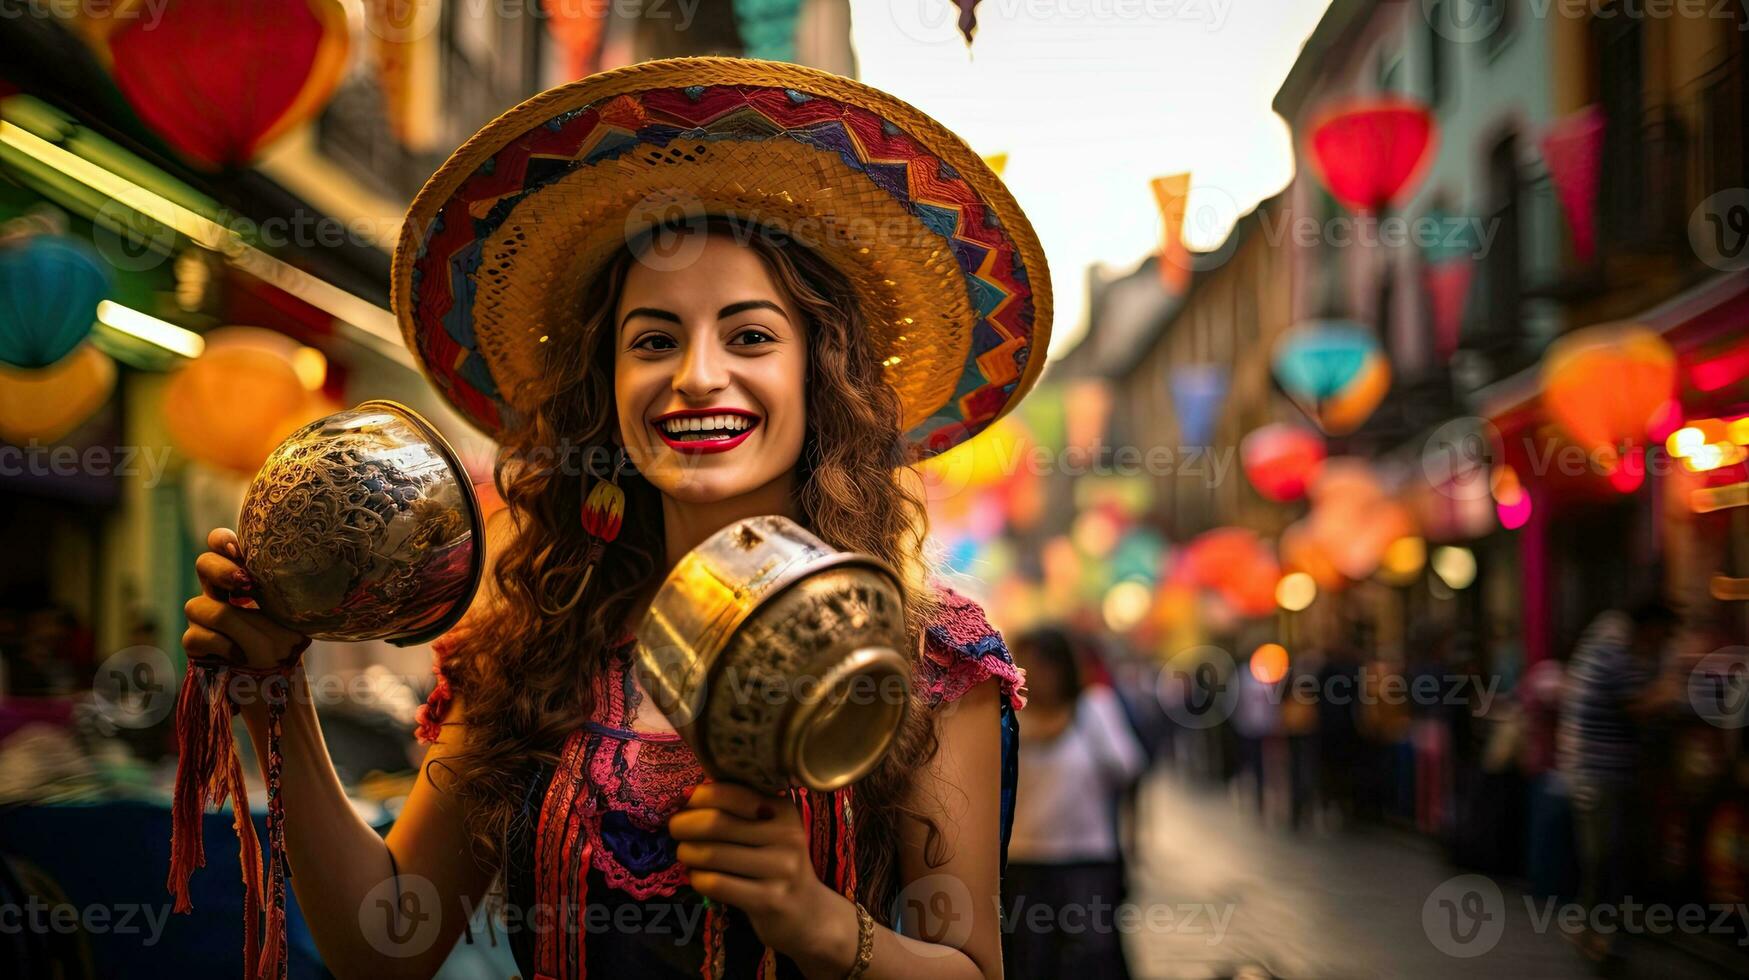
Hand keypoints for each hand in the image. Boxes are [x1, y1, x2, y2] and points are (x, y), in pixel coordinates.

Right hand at [183, 527, 310, 671]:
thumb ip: (289, 592)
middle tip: (246, 584)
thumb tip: (302, 584)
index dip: (222, 541)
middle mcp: (217, 590)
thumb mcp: (294, 611)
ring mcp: (202, 615)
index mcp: (241, 574)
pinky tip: (245, 656)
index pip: (220, 543)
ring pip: (201, 606)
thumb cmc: (288, 636)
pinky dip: (227, 647)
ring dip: (240, 625)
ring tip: (268, 644)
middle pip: (203, 563)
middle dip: (222, 571)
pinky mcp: (193, 641)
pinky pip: (198, 636)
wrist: (276, 675)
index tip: (240, 551)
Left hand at [668, 782, 845, 961]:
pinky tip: (699, 878)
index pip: (731, 793)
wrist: (807, 912)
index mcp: (783, 810)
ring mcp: (780, 869)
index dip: (699, 796)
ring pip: (712, 855)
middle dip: (685, 825)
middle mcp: (786, 835)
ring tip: (685, 855)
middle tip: (675, 830)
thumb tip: (689, 794)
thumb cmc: (776, 864)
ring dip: (687, 853)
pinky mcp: (769, 900)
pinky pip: (716, 884)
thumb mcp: (770, 830)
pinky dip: (698, 879)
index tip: (687, 805)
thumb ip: (738, 810)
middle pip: (716, 823)